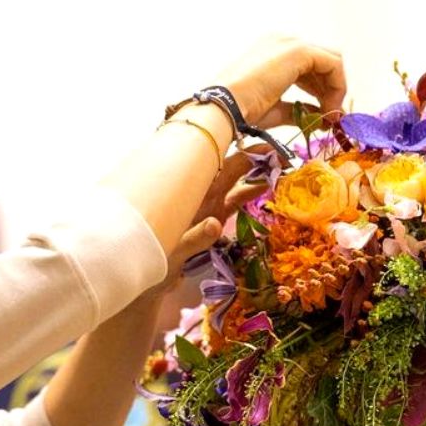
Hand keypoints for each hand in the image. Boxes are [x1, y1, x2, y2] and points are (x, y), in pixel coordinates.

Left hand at [140, 149, 266, 298]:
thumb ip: (195, 239)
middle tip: (281, 156)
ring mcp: (208, 207)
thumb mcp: (172, 250)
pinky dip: (250, 195)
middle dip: (255, 160)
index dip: (241, 154)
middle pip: (231, 169)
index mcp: (191, 192)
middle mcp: (200, 195)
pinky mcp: (212, 221)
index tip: (265, 148)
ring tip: (281, 170)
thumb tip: (216, 224)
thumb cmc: (153, 257)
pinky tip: (267, 189)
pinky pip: (234, 203)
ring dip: (256, 177)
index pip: (218, 164)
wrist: (144, 277)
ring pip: (235, 185)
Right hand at [216, 35, 346, 128]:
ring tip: (328, 116)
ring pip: (331, 61)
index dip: (321, 90)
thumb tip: (321, 118)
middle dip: (331, 89)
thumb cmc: (242, 110)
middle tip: (331, 116)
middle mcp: (283, 42)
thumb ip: (299, 110)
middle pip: (323, 61)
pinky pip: (333, 64)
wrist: (225, 106)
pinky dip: (337, 86)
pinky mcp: (299, 50)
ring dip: (335, 90)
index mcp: (273, 51)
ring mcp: (291, 43)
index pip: (310, 65)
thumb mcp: (276, 109)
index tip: (324, 114)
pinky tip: (328, 108)